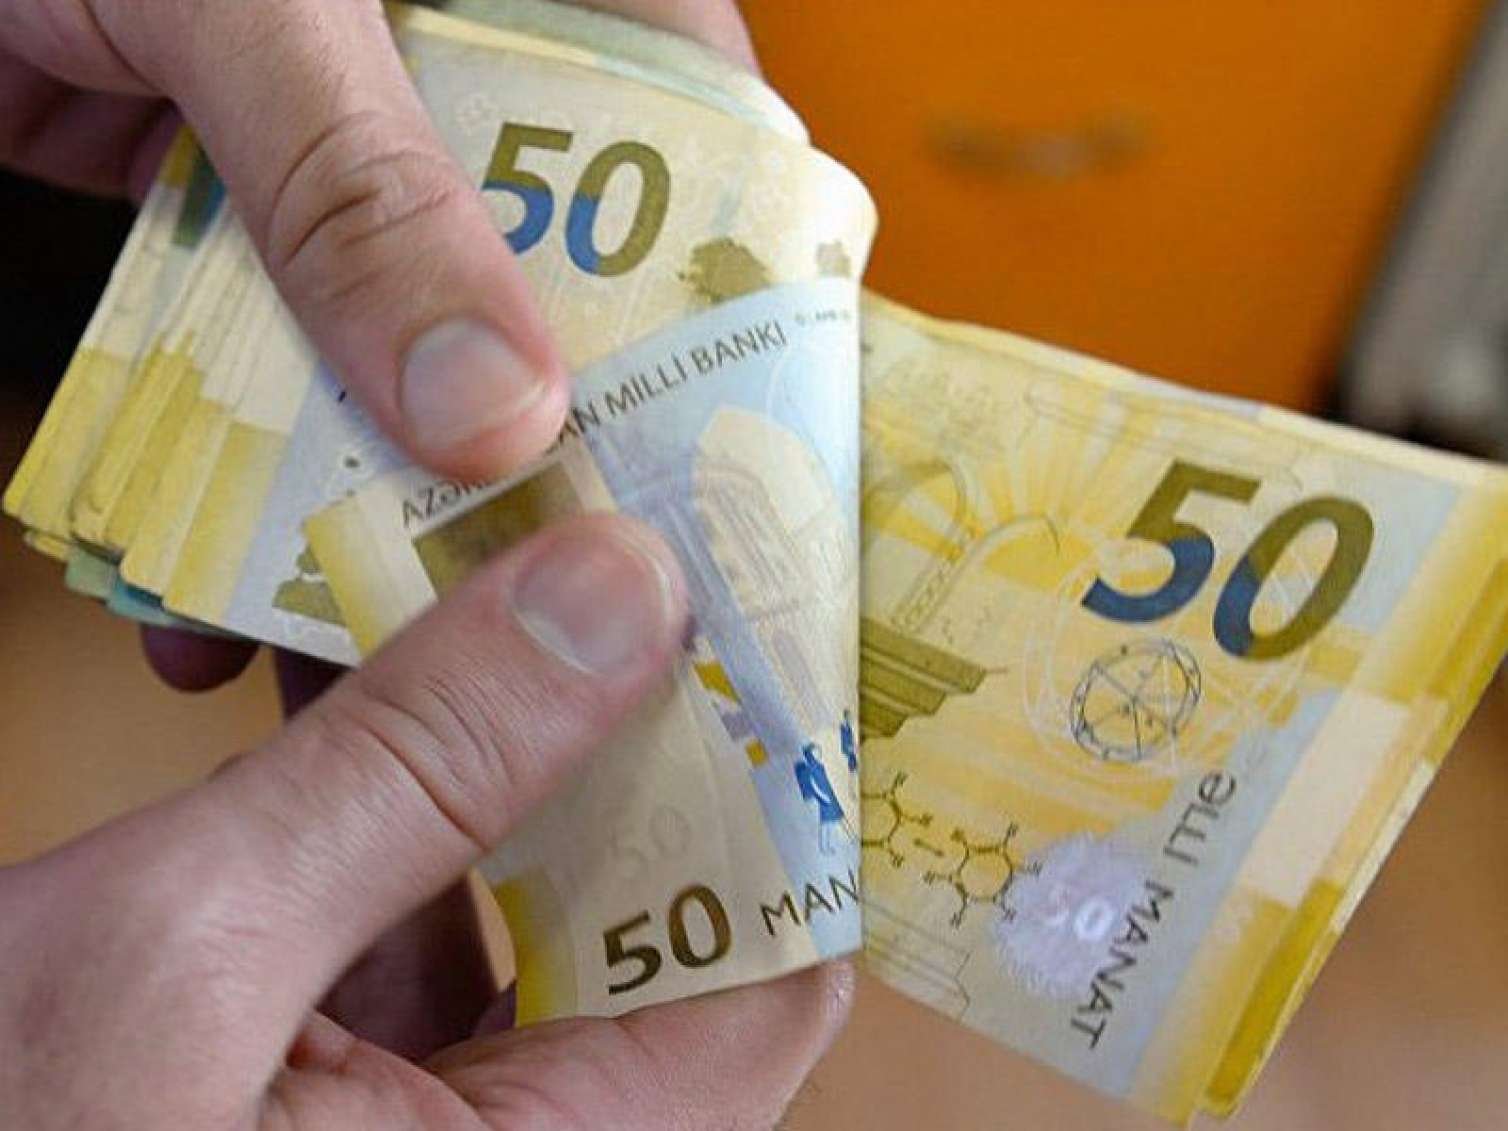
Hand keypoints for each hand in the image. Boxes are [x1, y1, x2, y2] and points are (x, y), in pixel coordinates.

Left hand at [0, 0, 757, 687]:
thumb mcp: (243, 3)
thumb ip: (360, 187)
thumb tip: (495, 417)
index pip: (700, 138)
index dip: (719, 300)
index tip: (708, 459)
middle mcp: (468, 73)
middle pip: (560, 286)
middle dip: (535, 446)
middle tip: (536, 586)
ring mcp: (352, 149)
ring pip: (414, 346)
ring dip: (368, 494)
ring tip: (354, 636)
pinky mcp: (242, 204)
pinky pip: (276, 351)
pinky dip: (241, 462)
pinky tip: (199, 588)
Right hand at [0, 516, 852, 1128]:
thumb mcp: (188, 950)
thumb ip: (418, 771)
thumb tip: (624, 591)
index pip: (769, 970)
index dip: (785, 786)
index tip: (767, 615)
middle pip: (645, 907)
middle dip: (619, 719)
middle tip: (623, 547)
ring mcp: (411, 1117)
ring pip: (513, 890)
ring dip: (488, 729)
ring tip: (483, 565)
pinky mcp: (313, 1080)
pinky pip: (397, 909)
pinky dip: (378, 789)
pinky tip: (340, 659)